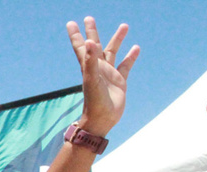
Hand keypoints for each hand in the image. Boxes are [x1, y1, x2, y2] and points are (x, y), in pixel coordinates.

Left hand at [67, 16, 139, 135]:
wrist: (102, 120)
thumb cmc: (94, 101)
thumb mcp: (92, 79)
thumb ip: (90, 61)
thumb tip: (88, 41)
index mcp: (88, 66)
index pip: (80, 47)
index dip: (76, 35)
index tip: (71, 23)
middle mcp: (98, 68)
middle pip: (94, 45)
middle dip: (92, 32)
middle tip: (89, 18)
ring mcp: (109, 74)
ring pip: (112, 52)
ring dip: (117, 39)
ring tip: (124, 25)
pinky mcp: (119, 81)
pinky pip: (125, 65)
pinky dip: (130, 57)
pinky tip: (136, 48)